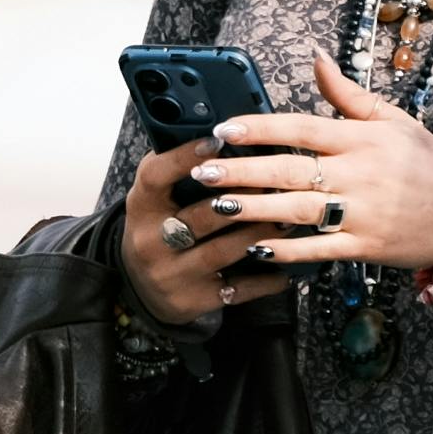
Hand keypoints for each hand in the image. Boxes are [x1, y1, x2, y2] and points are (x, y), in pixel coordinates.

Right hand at [120, 136, 286, 322]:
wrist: (142, 290)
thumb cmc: (159, 230)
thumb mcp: (155, 200)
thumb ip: (176, 171)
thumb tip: (220, 133)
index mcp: (142, 207)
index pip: (155, 176)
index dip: (184, 157)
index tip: (217, 141)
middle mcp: (152, 241)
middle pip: (201, 216)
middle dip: (243, 197)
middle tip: (278, 180)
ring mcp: (173, 274)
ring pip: (225, 250)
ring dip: (261, 232)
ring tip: (291, 216)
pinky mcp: (195, 300)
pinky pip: (239, 288)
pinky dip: (266, 277)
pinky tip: (286, 265)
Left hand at [184, 55, 432, 280]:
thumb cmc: (428, 164)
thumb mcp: (393, 120)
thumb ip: (347, 94)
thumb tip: (314, 55)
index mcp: (363, 138)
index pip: (302, 127)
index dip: (260, 128)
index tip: (223, 130)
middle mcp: (360, 174)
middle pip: (290, 169)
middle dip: (242, 170)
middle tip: (202, 170)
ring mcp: (362, 213)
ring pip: (298, 210)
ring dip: (253, 209)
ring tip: (216, 206)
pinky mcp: (366, 247)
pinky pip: (320, 249)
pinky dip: (288, 251)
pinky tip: (256, 247)